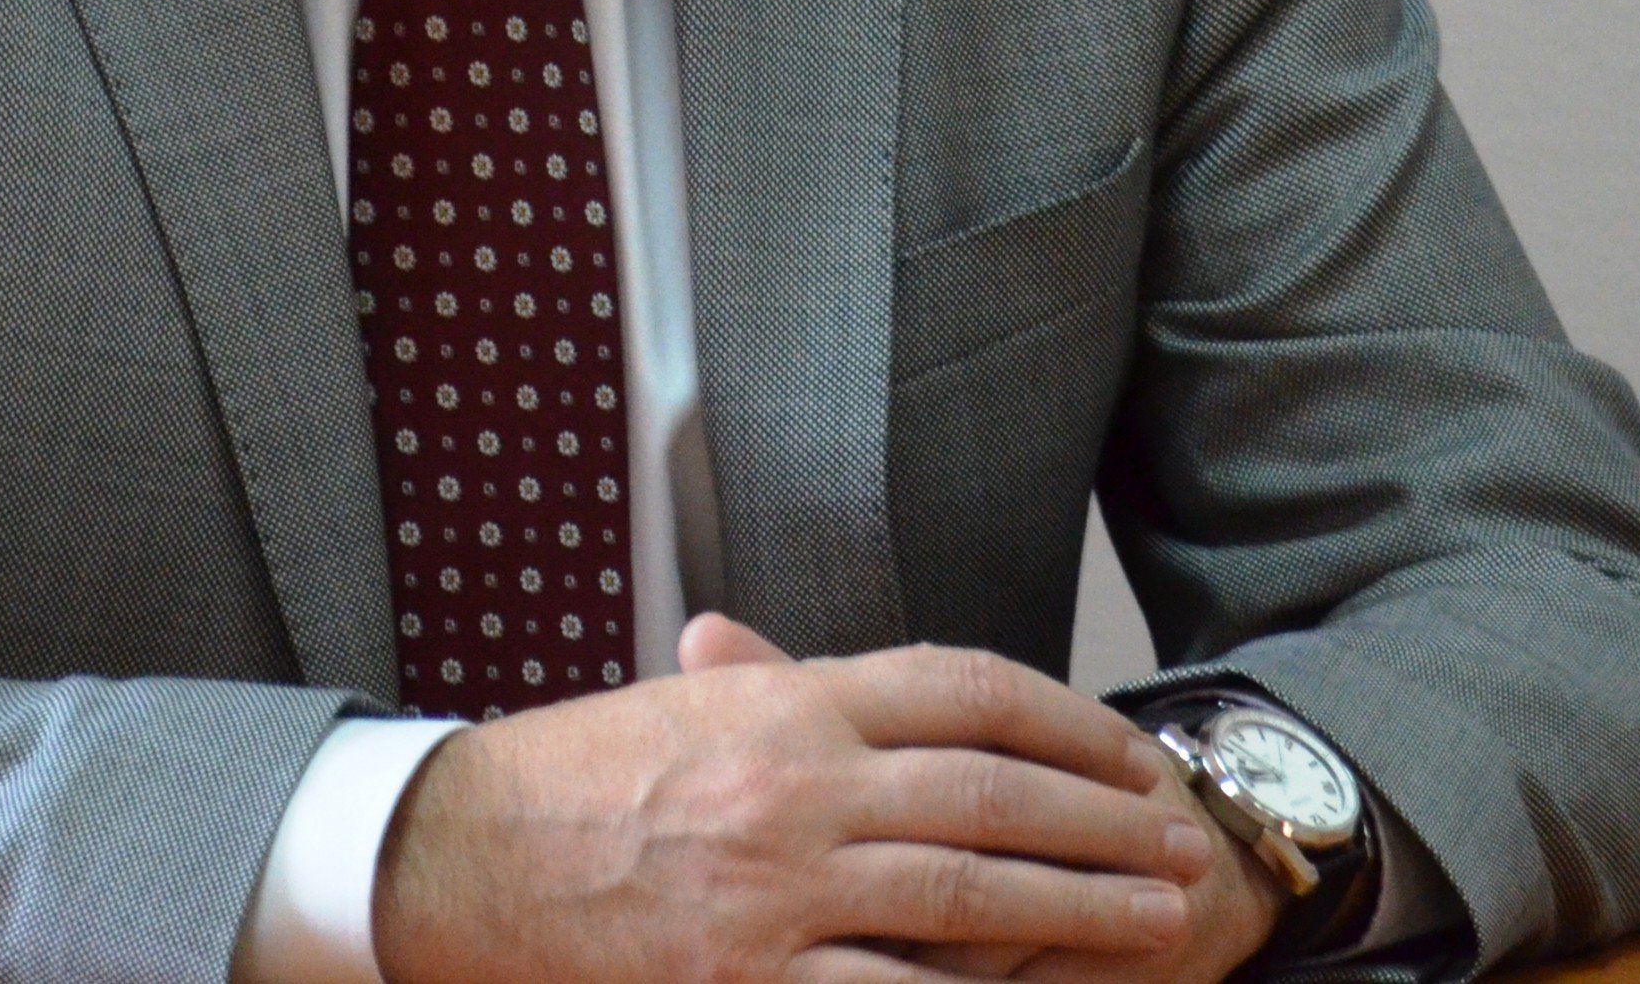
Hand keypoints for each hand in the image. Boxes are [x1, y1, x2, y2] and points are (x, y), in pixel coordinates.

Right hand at [368, 612, 1214, 983]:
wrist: (459, 856)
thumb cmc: (572, 783)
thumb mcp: (691, 708)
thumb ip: (795, 694)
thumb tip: (894, 693)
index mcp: (789, 701)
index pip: (966, 685)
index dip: (1066, 717)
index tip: (1128, 750)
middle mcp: (797, 782)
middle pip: (993, 789)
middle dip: (1103, 817)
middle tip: (1180, 841)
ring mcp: (777, 888)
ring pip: (970, 891)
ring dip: (1081, 906)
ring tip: (1156, 917)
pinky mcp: (749, 981)